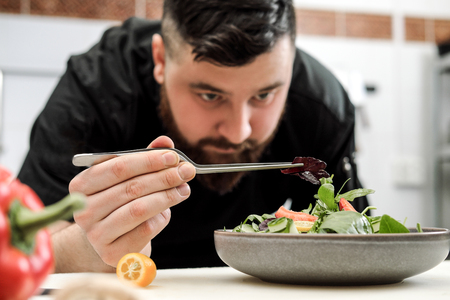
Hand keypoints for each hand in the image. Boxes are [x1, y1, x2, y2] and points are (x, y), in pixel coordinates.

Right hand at [68, 136, 195, 267]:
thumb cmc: (121, 202)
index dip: (149, 160)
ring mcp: (95, 234)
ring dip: (167, 196)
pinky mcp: (112, 253)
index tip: (174, 157)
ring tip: (184, 189)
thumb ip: (146, 157)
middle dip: (164, 177)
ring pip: (139, 209)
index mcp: (82, 184)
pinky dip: (161, 217)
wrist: (114, 239)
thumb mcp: (130, 177)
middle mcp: (84, 209)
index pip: (118, 167)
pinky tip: (168, 211)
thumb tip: (166, 141)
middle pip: (131, 187)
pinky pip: (145, 230)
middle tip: (187, 171)